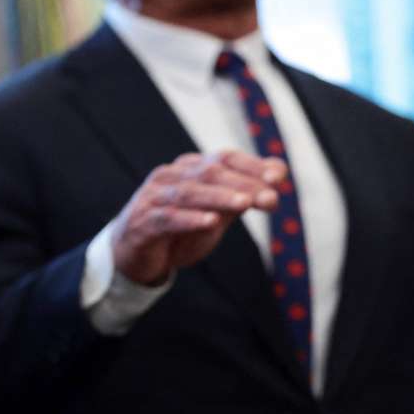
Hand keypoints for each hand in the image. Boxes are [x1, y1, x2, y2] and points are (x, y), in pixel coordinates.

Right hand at [110, 151, 286, 285]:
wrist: (134, 255)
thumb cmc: (178, 230)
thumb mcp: (216, 212)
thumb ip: (242, 192)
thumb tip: (279, 170)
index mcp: (189, 169)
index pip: (223, 158)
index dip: (251, 165)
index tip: (278, 177)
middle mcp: (169, 176)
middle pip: (208, 173)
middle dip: (242, 184)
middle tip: (270, 198)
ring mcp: (153, 198)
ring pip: (189, 192)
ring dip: (219, 197)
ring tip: (244, 204)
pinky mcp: (142, 222)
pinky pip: (167, 217)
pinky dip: (190, 219)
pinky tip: (210, 222)